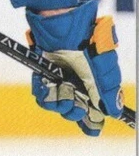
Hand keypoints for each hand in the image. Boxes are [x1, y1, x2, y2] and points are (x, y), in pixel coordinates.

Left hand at [26, 0, 123, 135]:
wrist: (64, 26)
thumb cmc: (87, 43)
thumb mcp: (103, 67)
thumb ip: (107, 89)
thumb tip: (114, 111)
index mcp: (93, 85)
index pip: (93, 110)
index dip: (92, 122)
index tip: (92, 130)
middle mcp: (76, 85)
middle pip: (74, 111)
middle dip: (75, 113)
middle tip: (76, 105)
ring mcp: (59, 81)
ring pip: (57, 106)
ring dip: (60, 104)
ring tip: (63, 93)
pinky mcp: (44, 76)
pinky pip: (42, 95)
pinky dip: (45, 95)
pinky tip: (49, 87)